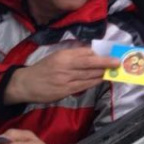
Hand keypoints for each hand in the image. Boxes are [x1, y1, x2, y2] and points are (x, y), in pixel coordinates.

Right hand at [4, 47, 119, 104]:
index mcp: (63, 56)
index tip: (111, 53)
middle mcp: (65, 66)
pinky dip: (94, 82)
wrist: (26, 84)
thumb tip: (91, 51)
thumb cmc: (43, 69)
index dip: (99, 54)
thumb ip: (73, 54)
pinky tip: (101, 80)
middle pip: (89, 63)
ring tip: (113, 71)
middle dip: (105, 62)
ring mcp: (65, 79)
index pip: (85, 53)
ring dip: (102, 73)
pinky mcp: (65, 91)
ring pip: (88, 75)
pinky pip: (83, 86)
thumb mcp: (56, 56)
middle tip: (118, 62)